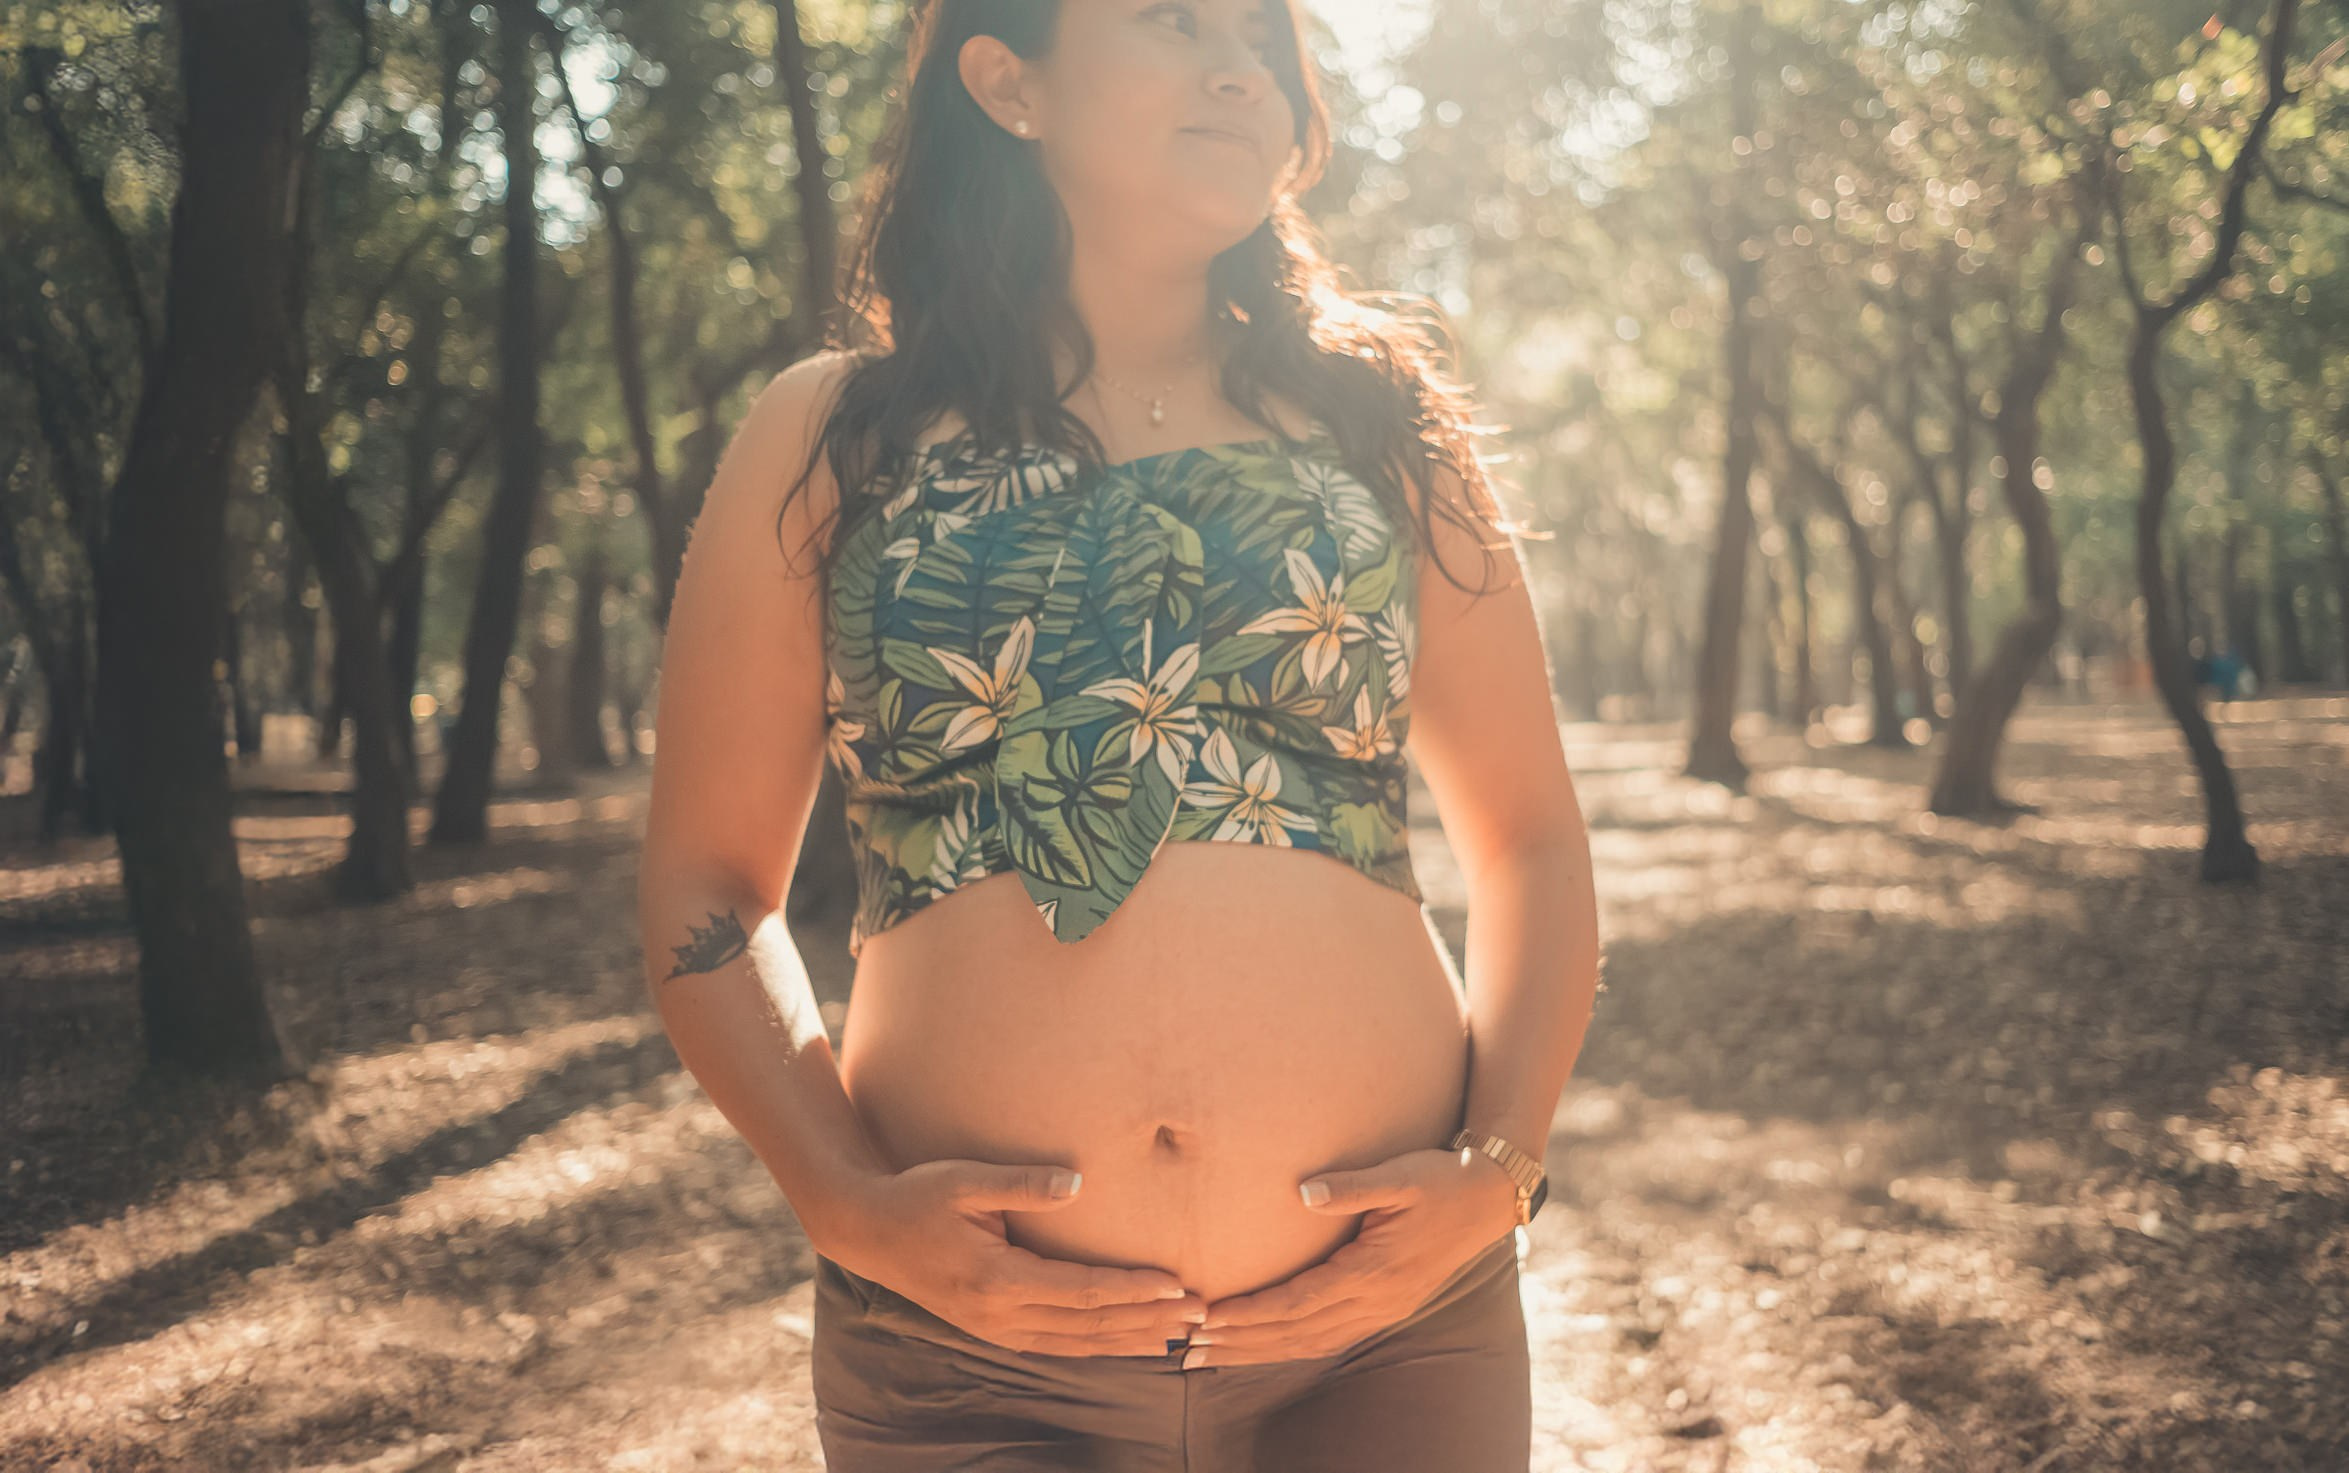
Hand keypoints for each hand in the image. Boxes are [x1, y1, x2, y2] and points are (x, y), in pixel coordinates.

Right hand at [832, 1158, 1208, 1355]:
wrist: (867, 1231)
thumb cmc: (918, 1196)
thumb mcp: (965, 1180)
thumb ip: (1022, 1182)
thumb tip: (1078, 1182)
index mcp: (998, 1279)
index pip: (1082, 1291)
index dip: (1133, 1290)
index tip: (1176, 1286)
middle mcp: (1000, 1315)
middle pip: (1089, 1326)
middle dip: (1148, 1322)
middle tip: (1200, 1314)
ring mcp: (995, 1329)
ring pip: (1076, 1344)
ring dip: (1129, 1340)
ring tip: (1178, 1336)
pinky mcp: (992, 1330)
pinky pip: (1057, 1346)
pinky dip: (1097, 1345)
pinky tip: (1126, 1342)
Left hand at [1183, 1145, 1519, 1367]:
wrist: (1489, 1197)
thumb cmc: (1440, 1178)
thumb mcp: (1400, 1175)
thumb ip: (1351, 1185)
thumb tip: (1304, 1192)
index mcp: (1374, 1271)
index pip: (1297, 1302)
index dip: (1249, 1314)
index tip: (1207, 1318)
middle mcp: (1376, 1301)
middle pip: (1296, 1335)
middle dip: (1240, 1344)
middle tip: (1188, 1351)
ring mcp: (1384, 1310)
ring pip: (1310, 1344)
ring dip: (1259, 1352)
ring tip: (1212, 1355)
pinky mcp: (1387, 1308)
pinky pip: (1328, 1338)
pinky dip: (1290, 1346)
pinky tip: (1263, 1347)